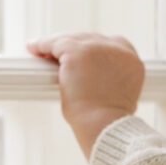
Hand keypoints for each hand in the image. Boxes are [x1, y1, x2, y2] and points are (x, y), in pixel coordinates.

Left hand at [26, 33, 145, 157]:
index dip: (94, 47)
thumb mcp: (120, 96)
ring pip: (71, 39)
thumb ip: (112, 80)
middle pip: (90, 38)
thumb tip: (93, 79)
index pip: (112, 44)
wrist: (104, 125)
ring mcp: (97, 48)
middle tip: (55, 53)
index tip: (81, 55)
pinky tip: (33, 48)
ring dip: (55, 44)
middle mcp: (118, 50)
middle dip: (73, 44)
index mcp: (132, 61)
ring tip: (39, 49)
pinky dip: (42, 45)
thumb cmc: (108, 121)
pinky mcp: (77, 51)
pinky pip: (55, 43)